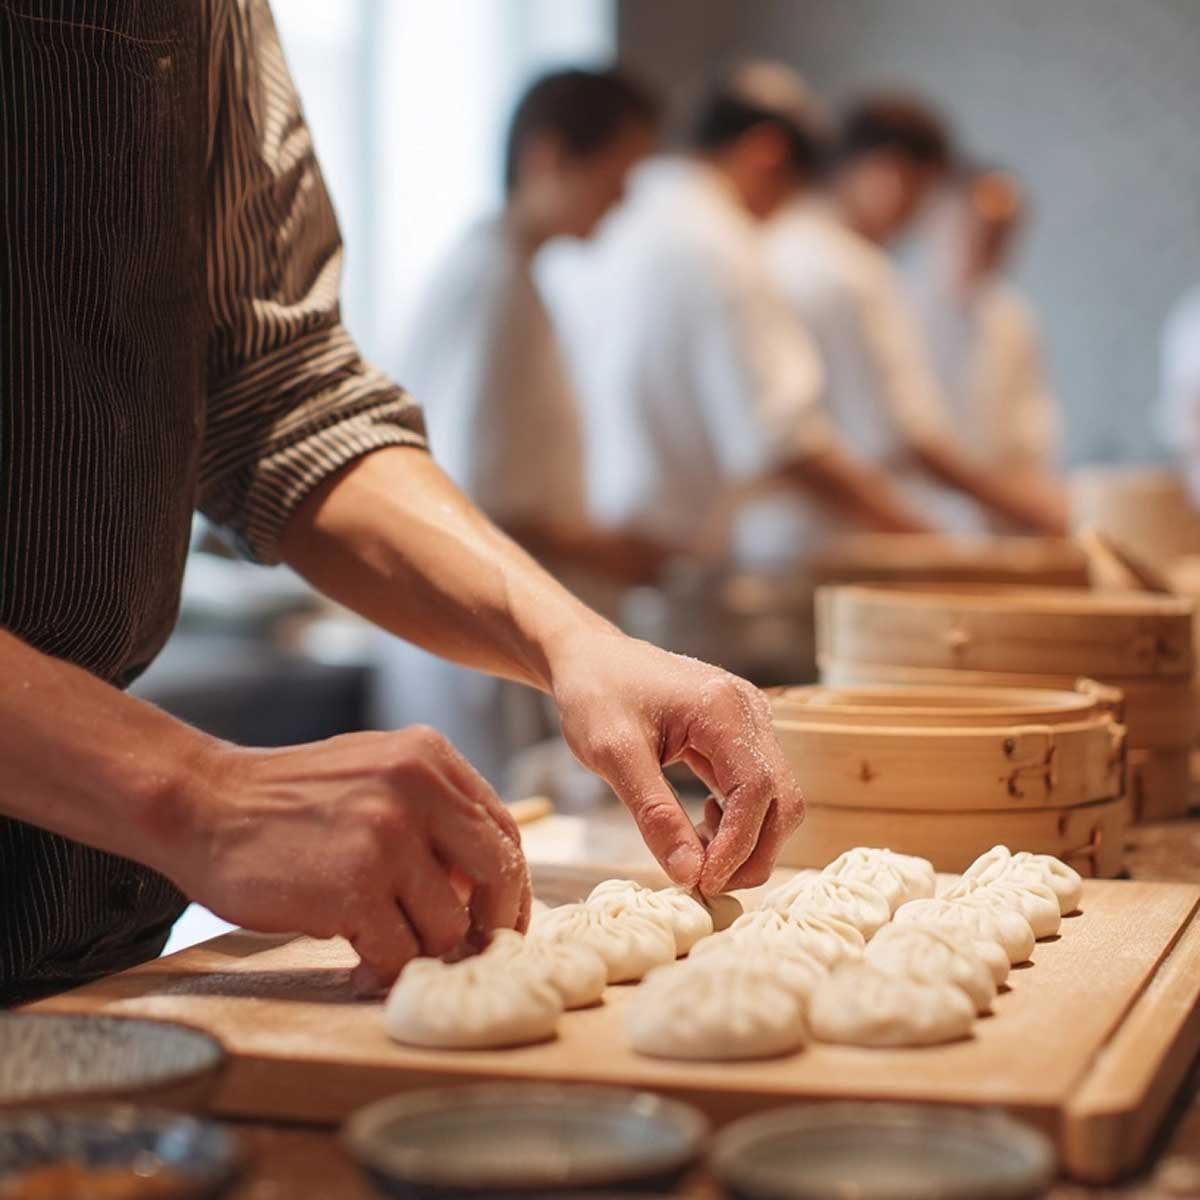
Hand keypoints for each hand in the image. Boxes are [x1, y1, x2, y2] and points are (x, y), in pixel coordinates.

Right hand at [174, 727, 530, 992]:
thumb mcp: (375, 775)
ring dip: (422, 948)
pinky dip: (384, 967)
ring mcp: (387, 836)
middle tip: (470, 950)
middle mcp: (418, 788)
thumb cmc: (291, 801)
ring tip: (385, 944)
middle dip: (490, 923)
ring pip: (450, 925)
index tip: (500, 917)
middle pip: (498, 875)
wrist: (205, 805)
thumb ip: (434, 813)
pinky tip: (359, 959)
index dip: (509, 883)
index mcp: (430, 757)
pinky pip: (401, 953)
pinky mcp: (354, 887)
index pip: (503, 829)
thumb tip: (486, 884)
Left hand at [549, 630, 803, 893]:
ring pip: (776, 798)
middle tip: (704, 883)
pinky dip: (737, 820)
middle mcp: (750, 710)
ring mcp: (751, 720)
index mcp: (723, 707)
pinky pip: (757, 787)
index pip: (758, 790)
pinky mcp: (742, 733)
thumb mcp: (612, 755)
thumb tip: (688, 875)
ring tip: (696, 855)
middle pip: (783, 799)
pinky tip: (700, 825)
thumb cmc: (596, 695)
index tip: (703, 882)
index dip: (738, 845)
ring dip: (746, 840)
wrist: (591, 658)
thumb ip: (654, 814)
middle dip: (752, 852)